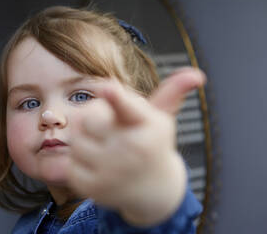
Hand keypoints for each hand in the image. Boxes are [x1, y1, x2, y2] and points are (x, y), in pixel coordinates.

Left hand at [66, 67, 205, 225]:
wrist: (153, 191)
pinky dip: (77, 162)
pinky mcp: (93, 189)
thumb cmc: (153, 145)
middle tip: (106, 125)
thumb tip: (196, 74)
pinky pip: (69, 164)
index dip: (117, 97)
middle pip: (88, 117)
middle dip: (93, 117)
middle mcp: (131, 151)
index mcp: (148, 128)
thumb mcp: (162, 120)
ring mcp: (110, 173)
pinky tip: (95, 165)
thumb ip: (170, 94)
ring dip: (84, 140)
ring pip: (75, 141)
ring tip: (102, 146)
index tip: (108, 87)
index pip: (128, 108)